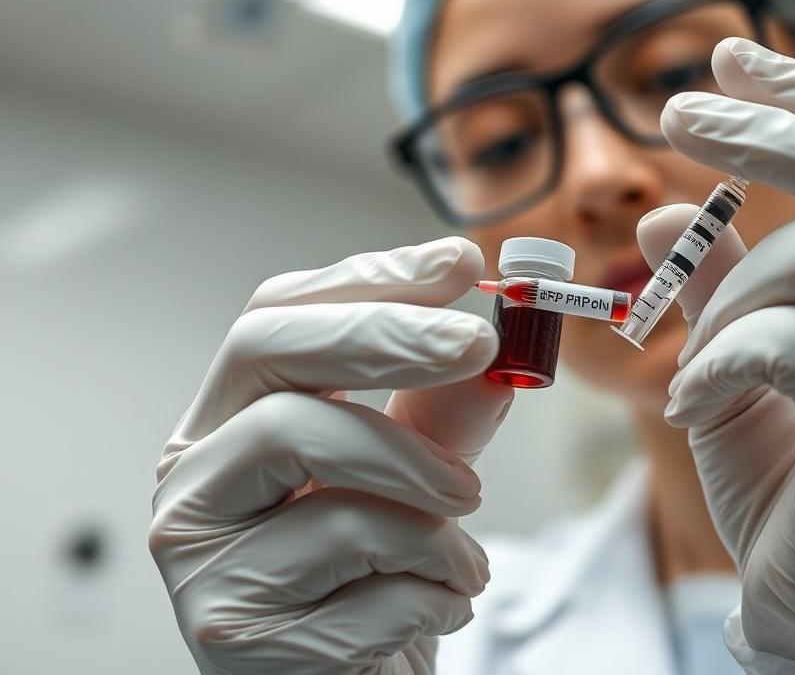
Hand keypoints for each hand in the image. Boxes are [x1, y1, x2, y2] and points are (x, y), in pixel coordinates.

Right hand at [149, 238, 513, 674]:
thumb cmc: (363, 585)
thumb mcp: (411, 484)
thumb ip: (443, 419)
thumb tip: (499, 357)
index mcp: (228, 422)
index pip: (277, 316)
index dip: (367, 280)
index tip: (456, 264)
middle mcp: (195, 477)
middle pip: (270, 359)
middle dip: (387, 338)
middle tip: (477, 345)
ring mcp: (200, 554)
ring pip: (323, 469)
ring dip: (429, 498)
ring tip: (468, 536)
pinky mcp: (233, 631)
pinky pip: (365, 576)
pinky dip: (432, 586)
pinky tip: (437, 604)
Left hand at [641, 38, 794, 664]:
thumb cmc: (787, 476)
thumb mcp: (738, 363)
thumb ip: (717, 286)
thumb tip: (668, 211)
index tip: (730, 56)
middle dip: (761, 129)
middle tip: (670, 113)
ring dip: (728, 296)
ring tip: (695, 362)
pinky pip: (786, 344)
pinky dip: (717, 364)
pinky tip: (692, 406)